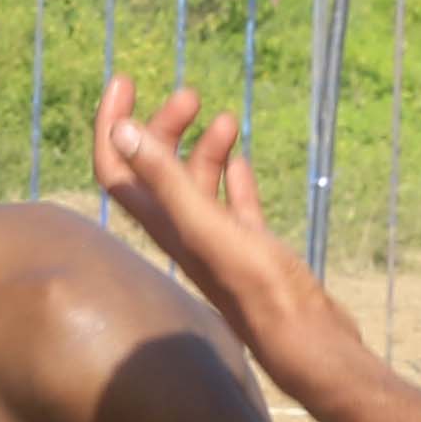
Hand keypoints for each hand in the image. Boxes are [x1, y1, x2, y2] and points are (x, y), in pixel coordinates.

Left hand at [94, 77, 369, 391]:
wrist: (308, 341)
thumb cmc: (259, 290)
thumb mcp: (207, 227)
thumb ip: (166, 181)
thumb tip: (123, 132)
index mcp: (164, 227)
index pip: (117, 169)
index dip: (112, 124)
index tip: (125, 80)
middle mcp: (183, 234)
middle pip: (157, 170)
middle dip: (166, 126)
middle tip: (192, 94)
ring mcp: (218, 243)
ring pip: (198, 184)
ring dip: (204, 147)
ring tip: (225, 118)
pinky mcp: (252, 251)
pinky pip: (233, 207)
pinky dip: (232, 179)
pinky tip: (240, 160)